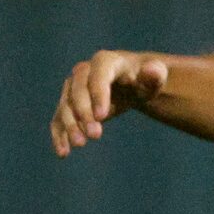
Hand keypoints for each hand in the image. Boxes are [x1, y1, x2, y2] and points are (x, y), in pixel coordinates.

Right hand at [52, 51, 171, 156]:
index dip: (98, 94)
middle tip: (95, 135)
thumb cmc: (144, 80)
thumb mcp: (155, 78)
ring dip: (70, 125)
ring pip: (65, 106)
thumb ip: (155, 75)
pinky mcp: (67, 105)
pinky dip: (59, 135)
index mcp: (105, 61)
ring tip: (80, 144)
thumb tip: (151, 71)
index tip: (102, 116)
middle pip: (78, 92)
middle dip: (84, 114)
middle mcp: (83, 72)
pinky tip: (63, 152)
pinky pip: (58, 119)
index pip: (98, 75)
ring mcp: (72, 88)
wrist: (130, 84)